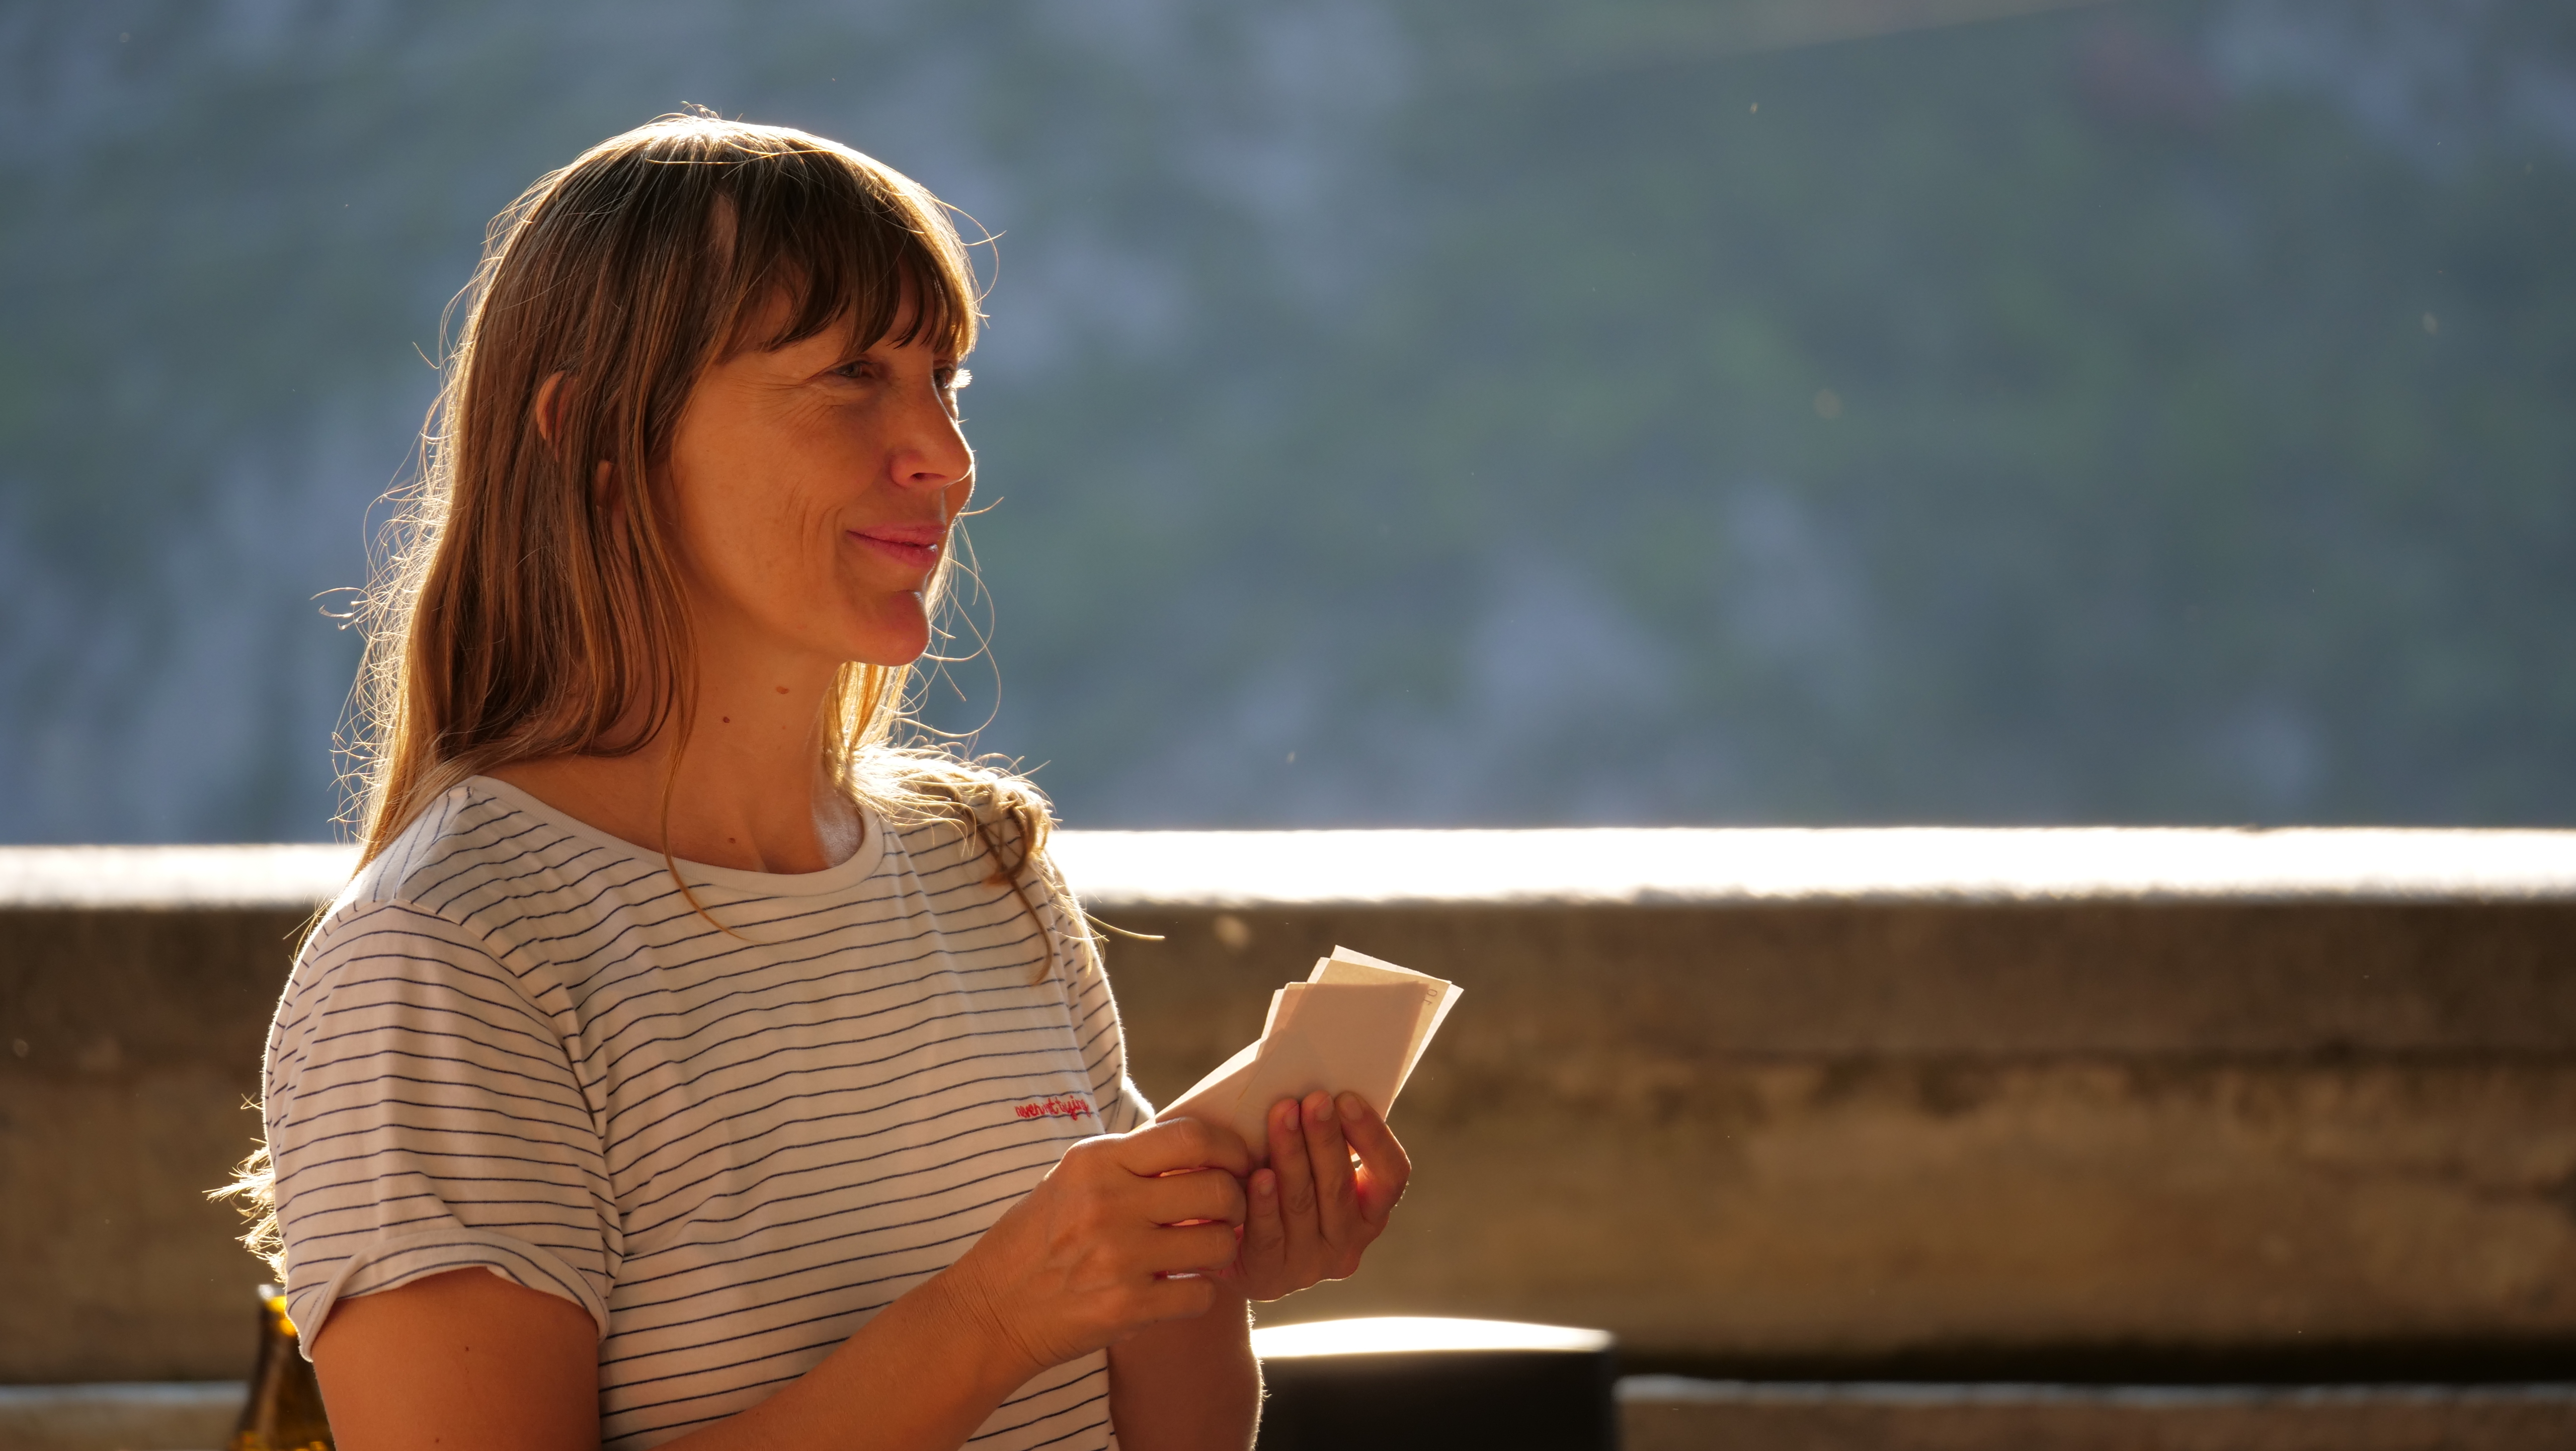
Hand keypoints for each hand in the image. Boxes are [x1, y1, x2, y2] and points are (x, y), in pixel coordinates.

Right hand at [941, 1118, 1250, 1379]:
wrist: (990, 1311)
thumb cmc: (1036, 1241)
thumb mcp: (1072, 1181)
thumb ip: (1130, 1163)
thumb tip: (1203, 1147)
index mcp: (1096, 1161)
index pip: (1191, 1136)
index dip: (1230, 1148)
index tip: (1238, 1163)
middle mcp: (1108, 1202)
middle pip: (1217, 1188)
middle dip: (1236, 1201)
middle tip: (1229, 1213)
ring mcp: (1118, 1256)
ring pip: (1219, 1242)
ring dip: (1222, 1249)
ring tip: (1202, 1253)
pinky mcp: (1125, 1307)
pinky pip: (1201, 1294)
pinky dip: (1200, 1294)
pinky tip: (1178, 1290)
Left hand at [1234, 1091, 1409, 1301]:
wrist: (1222, 1244)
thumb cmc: (1269, 1183)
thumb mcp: (1304, 1163)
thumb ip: (1319, 1136)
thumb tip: (1316, 1090)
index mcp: (1370, 1211)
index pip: (1390, 1176)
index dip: (1374, 1137)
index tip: (1347, 1098)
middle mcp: (1347, 1244)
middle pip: (1341, 1186)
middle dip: (1326, 1138)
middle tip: (1313, 1098)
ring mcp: (1309, 1265)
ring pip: (1304, 1204)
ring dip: (1293, 1155)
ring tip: (1281, 1115)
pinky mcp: (1269, 1278)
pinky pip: (1269, 1236)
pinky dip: (1264, 1203)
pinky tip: (1259, 1174)